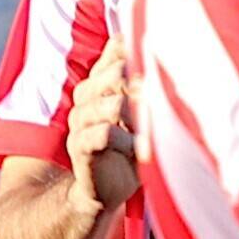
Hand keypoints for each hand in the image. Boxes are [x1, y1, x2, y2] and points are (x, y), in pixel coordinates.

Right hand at [66, 41, 138, 215]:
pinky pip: (104, 133)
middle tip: (159, 99)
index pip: (112, 57)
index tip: (155, 69)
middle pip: (114, 75)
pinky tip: (138, 149)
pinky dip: (126, 140)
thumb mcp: (137, 114)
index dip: (134, 59)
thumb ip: (139, 83)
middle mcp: (85, 99)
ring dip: (137, 116)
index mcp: (98, 85)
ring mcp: (80, 122)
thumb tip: (147, 48)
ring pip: (111, 104)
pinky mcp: (80, 146)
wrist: (105, 191)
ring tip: (150, 129)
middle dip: (141, 85)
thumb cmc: (128, 148)